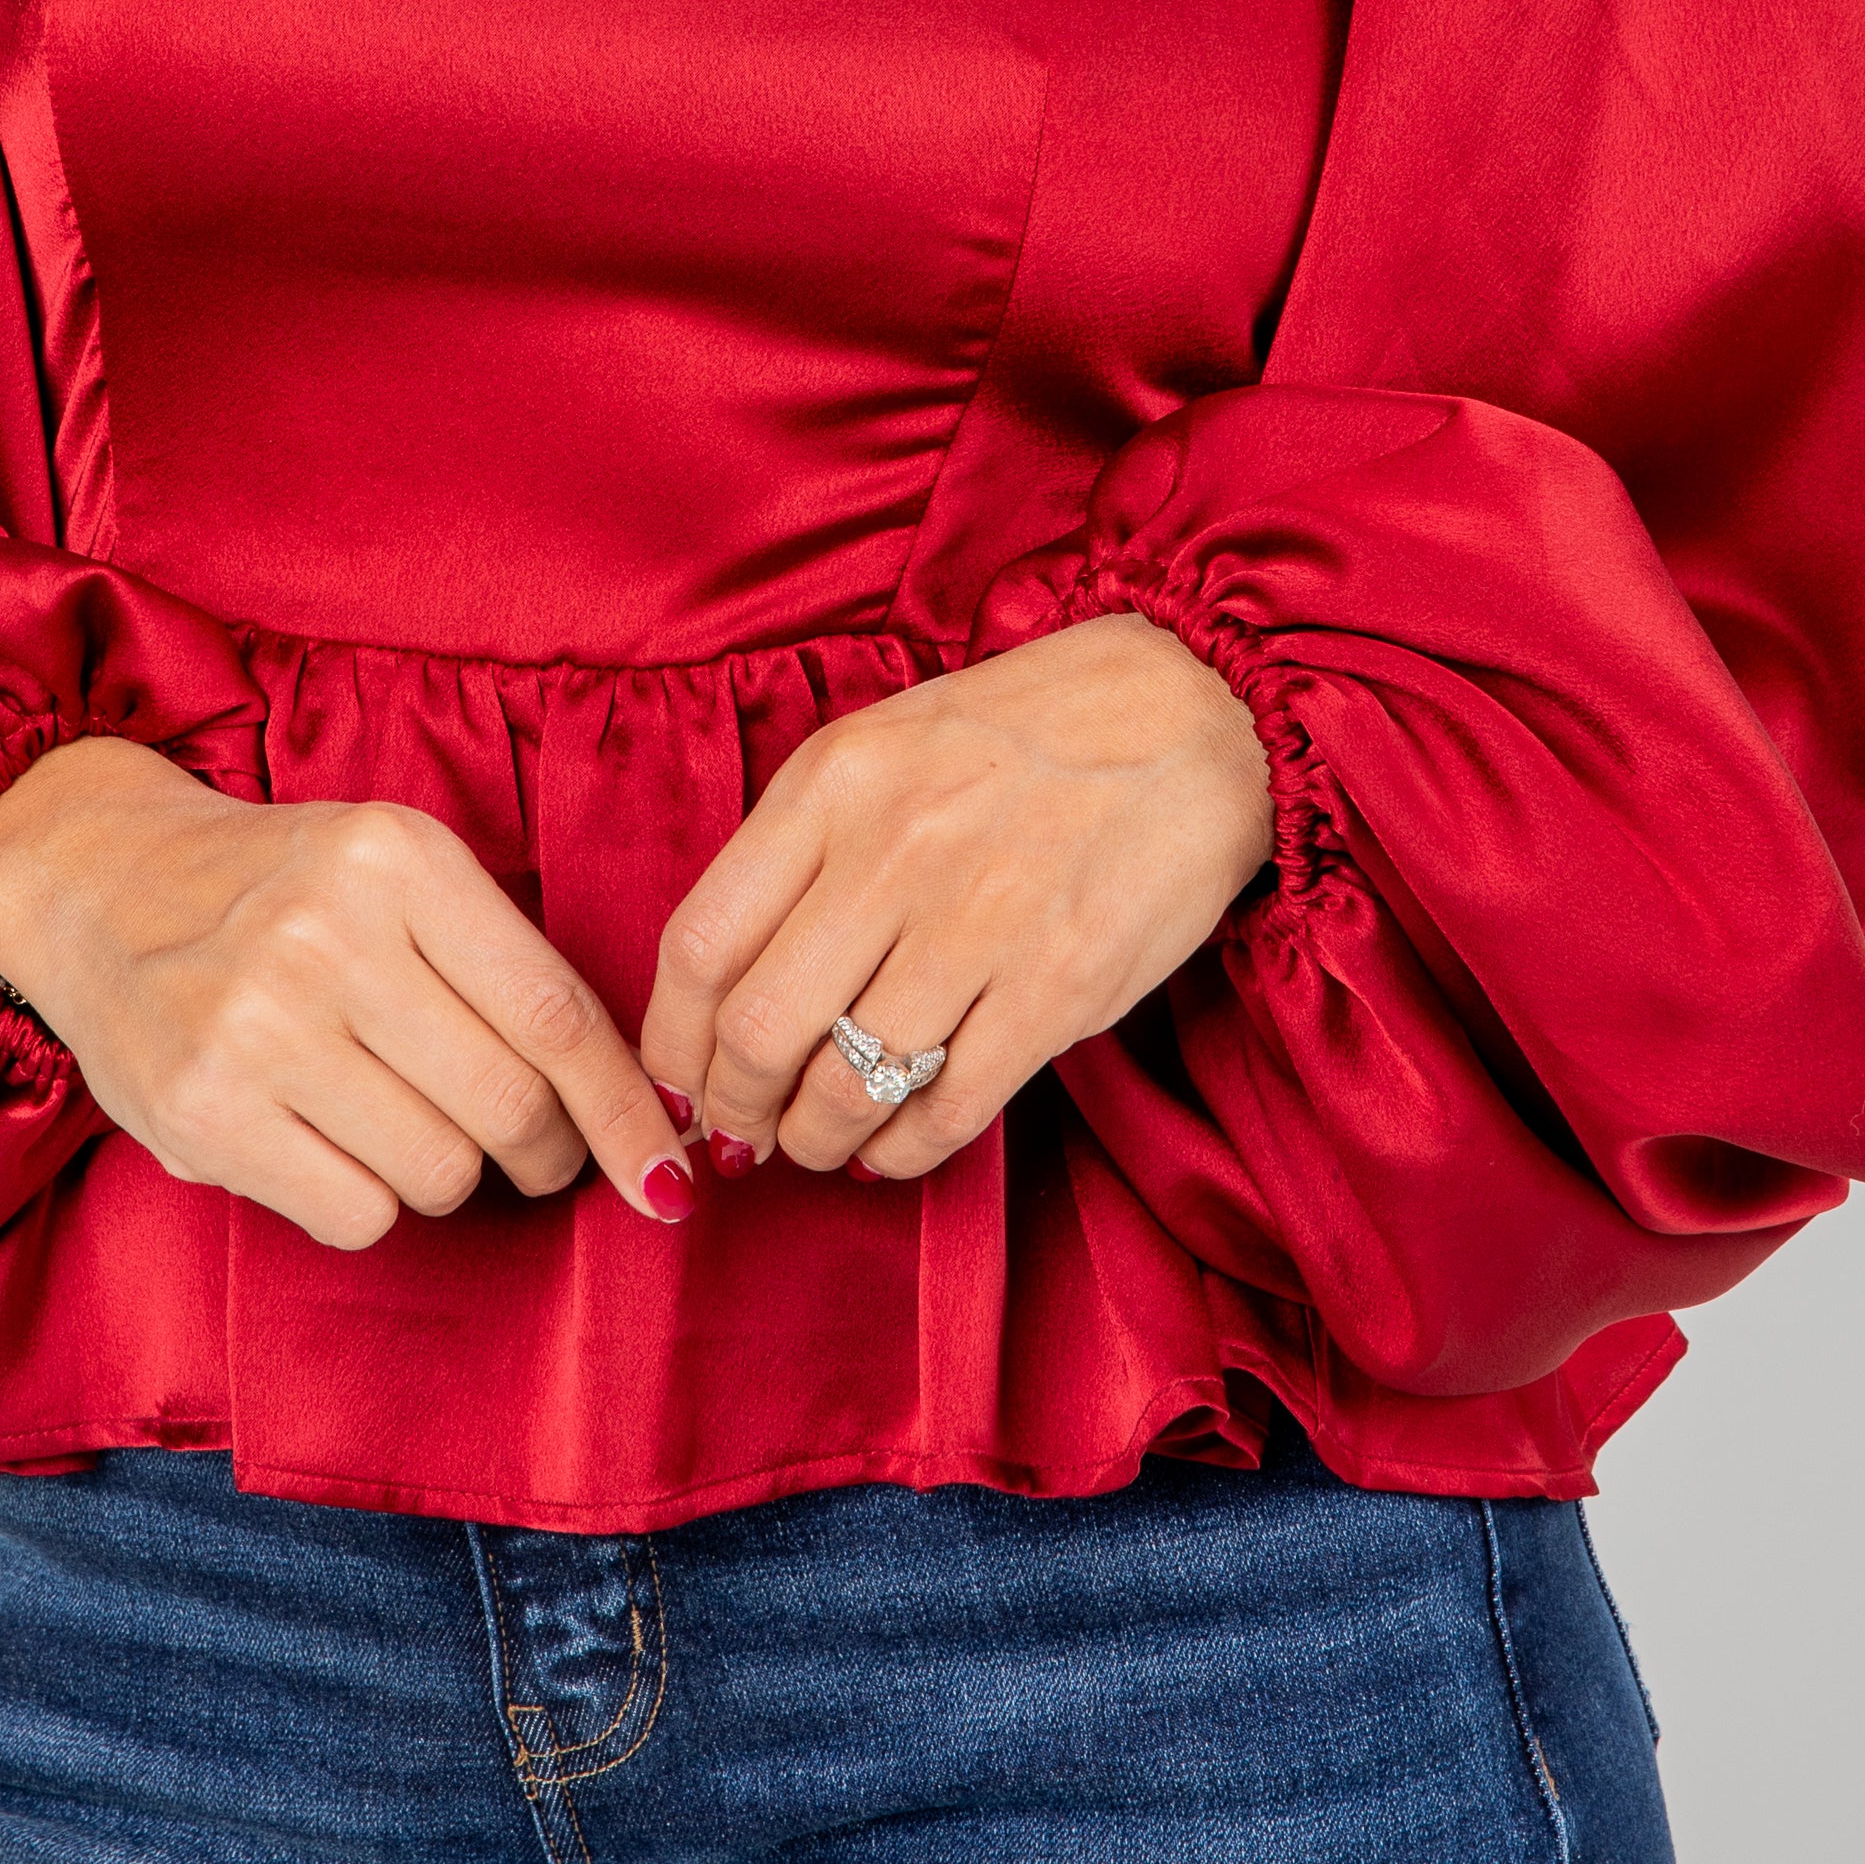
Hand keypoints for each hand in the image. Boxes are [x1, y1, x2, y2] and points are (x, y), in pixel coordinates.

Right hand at [0, 737, 694, 1247]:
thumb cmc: (282, 887)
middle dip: (546, 1152)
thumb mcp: (396, 869)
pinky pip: (357, 1213)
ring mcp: (258, 1027)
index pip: (553, 1012)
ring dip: (447, 1170)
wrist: (102, 884)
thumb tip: (636, 1102)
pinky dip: (366, 1199)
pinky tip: (329, 1142)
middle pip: (509, 1106)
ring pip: (439, 1171)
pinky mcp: (205, 1115)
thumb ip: (501, 962)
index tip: (667, 1168)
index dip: (625, 1109)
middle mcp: (329, 935)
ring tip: (401, 1117)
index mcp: (399, 858)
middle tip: (536, 1151)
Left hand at [639, 614, 1274, 1181]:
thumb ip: (804, 846)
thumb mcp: (886, 744)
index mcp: (834, 782)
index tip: (676, 1080)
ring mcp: (978, 922)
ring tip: (819, 1142)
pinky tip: (892, 1148)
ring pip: (847, 1084)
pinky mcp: (1059, 986)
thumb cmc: (1025, 732)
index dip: (671, 1041)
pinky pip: (947, 1108)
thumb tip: (730, 982)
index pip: (701, 941)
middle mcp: (893, 851)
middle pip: (757, 1030)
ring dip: (816, 1138)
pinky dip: (902, 1151)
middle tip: (741, 1133)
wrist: (1193, 712)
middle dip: (734, 1108)